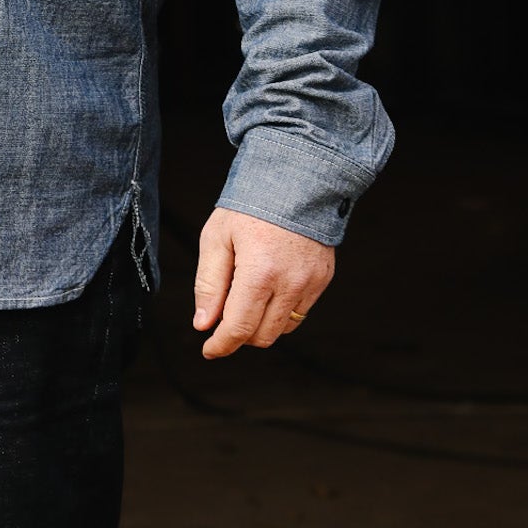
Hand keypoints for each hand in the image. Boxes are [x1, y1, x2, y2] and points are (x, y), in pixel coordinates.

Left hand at [192, 206, 333, 358]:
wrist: (296, 177)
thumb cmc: (249, 205)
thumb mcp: (217, 238)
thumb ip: (209, 284)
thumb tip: (203, 324)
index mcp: (259, 273)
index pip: (239, 328)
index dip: (221, 345)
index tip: (208, 350)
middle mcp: (290, 283)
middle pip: (262, 336)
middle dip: (239, 335)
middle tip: (223, 318)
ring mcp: (311, 282)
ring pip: (283, 328)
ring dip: (261, 325)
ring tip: (245, 298)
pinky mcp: (324, 278)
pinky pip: (300, 312)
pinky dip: (281, 311)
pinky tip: (268, 289)